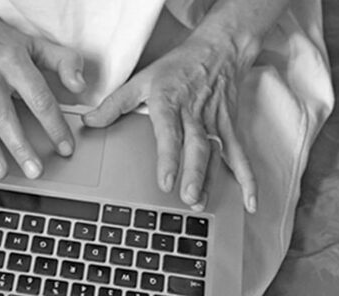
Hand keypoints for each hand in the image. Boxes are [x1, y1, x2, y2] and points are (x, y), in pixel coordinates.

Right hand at [0, 0, 85, 178]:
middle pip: (6, 116)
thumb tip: (80, 86)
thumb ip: (65, 62)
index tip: (65, 148)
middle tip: (35, 171)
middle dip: (20, 146)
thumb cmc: (2, 41)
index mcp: (14, 62)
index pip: (39, 98)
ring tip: (0, 173)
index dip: (54, 125)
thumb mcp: (37, 44)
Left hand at [83, 34, 256, 212]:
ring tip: (203, 202)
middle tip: (188, 197)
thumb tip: (89, 122)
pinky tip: (249, 200)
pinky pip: (240, 154)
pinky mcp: (230, 128)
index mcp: (170, 103)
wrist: (218, 49)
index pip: (170, 134)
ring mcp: (215, 122)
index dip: (168, 157)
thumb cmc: (177, 67)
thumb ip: (114, 104)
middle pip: (196, 147)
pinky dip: (247, 178)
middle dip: (194, 173)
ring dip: (212, 179)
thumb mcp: (141, 79)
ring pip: (217, 154)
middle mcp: (194, 115)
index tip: (165, 180)